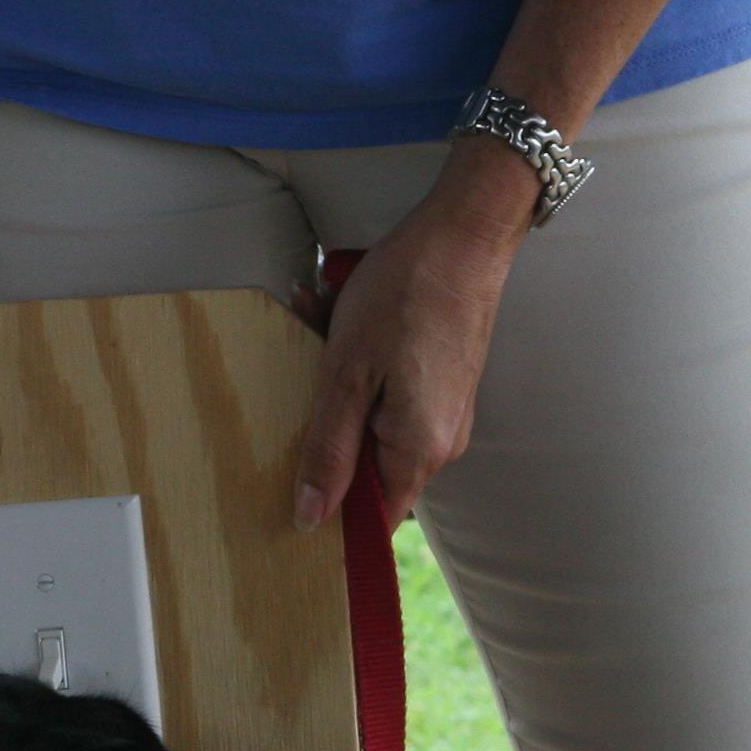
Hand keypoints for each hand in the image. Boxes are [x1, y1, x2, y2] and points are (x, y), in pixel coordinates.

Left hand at [291, 138, 534, 529]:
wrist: (464, 232)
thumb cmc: (405, 295)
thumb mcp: (346, 376)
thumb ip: (329, 451)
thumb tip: (311, 518)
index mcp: (421, 449)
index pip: (374, 516)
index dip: (332, 518)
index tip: (287, 501)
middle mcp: (441, 439)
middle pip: (366, 465)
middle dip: (323, 425)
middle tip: (299, 375)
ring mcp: (443, 409)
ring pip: (369, 418)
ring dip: (334, 381)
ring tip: (318, 320)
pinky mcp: (439, 380)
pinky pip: (384, 388)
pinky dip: (355, 361)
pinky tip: (333, 315)